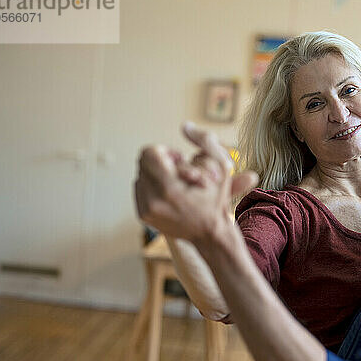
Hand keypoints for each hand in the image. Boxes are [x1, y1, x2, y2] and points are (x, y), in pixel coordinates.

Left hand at [134, 122, 257, 246]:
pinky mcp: (143, 215)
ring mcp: (146, 209)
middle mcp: (153, 200)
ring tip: (177, 184)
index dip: (166, 151)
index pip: (149, 153)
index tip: (181, 160)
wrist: (211, 234)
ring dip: (157, 175)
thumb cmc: (218, 199)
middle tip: (180, 171)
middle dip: (162, 162)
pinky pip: (139, 189)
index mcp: (169, 187)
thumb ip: (205, 141)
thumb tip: (185, 126)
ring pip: (140, 175)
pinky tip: (170, 194)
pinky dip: (153, 187)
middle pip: (143, 162)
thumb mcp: (221, 166)